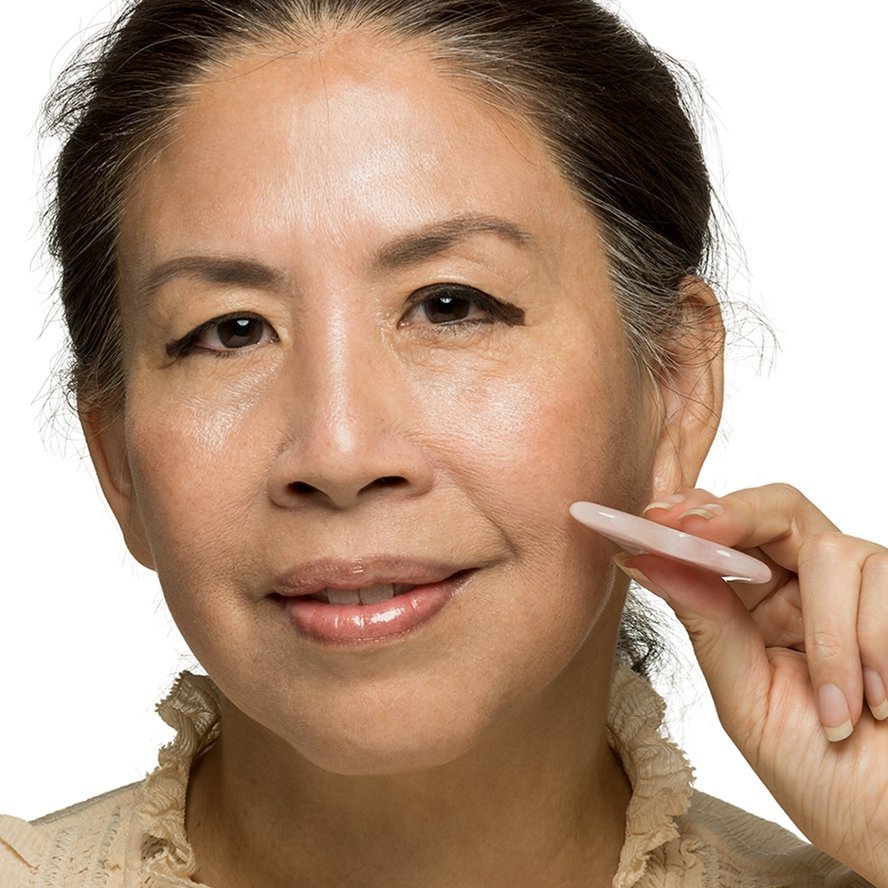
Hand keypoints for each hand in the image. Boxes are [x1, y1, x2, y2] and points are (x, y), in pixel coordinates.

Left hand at [615, 484, 887, 883]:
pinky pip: (884, 584)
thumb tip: (644, 559)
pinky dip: (873, 647)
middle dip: (736, 515)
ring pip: (832, 553)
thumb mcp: (747, 701)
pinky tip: (878, 701)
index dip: (693, 514)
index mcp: (760, 608)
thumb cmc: (825, 776)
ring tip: (838, 709)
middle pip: (778, 509)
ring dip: (830, 637)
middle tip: (697, 530)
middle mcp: (809, 588)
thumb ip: (707, 625)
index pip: (727, 534)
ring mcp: (866, 591)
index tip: (656, 517)